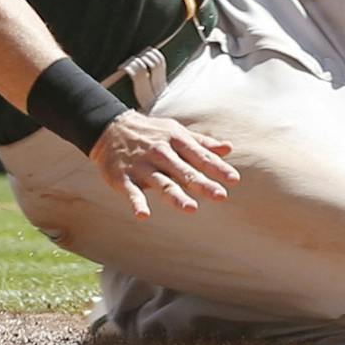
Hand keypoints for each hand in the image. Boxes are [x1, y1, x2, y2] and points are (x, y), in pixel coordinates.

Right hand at [88, 111, 239, 218]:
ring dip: (176, 196)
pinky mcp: (124, 178)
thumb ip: (201, 143)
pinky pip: (131, 192)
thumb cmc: (151, 132)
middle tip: (221, 196)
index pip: (200, 156)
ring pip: (162, 182)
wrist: (110, 129)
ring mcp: (142, 166)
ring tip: (191, 208)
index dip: (218, 168)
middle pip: (185, 171)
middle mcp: (161, 153)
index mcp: (176, 141)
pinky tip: (143, 215)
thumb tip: (228, 148)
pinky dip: (136, 203)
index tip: (234, 180)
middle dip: (203, 183)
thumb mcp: (176, 132)